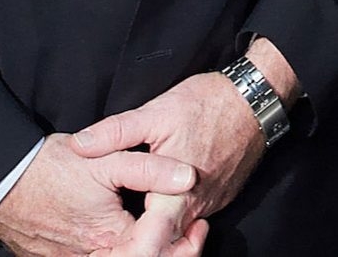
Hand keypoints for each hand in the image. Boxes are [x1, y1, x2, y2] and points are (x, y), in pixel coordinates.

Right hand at [0, 133, 204, 256]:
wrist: (0, 179)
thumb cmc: (52, 168)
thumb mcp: (108, 160)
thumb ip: (151, 169)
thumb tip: (188, 179)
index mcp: (108, 238)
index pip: (156, 253)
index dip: (184, 244)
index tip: (199, 226)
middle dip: (170, 252)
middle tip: (191, 235)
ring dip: (146, 252)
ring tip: (166, 234)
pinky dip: (119, 251)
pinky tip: (132, 236)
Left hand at [71, 40, 296, 229]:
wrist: (257, 97)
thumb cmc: (208, 103)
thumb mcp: (156, 111)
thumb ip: (115, 132)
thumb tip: (79, 145)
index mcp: (175, 195)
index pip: (149, 244)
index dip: (127, 251)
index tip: (107, 247)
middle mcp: (197, 207)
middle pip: (166, 244)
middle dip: (139, 242)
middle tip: (114, 238)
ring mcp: (212, 202)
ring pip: (181, 230)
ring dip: (159, 229)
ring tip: (134, 217)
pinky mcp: (221, 194)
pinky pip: (195, 214)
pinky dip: (177, 214)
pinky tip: (162, 197)